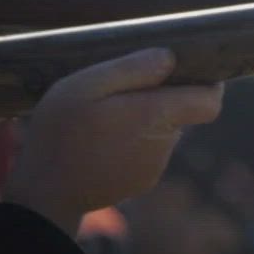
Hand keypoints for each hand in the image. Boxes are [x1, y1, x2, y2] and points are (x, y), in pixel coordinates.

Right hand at [3, 48, 223, 234]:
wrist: (43, 195)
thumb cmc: (61, 133)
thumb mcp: (86, 86)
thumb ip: (132, 69)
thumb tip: (169, 58)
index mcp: (158, 115)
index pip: (210, 100)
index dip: (207, 83)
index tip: (188, 70)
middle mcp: (165, 143)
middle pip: (180, 112)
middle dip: (160, 98)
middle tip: (120, 91)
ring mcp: (154, 167)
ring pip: (161, 131)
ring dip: (141, 121)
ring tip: (102, 117)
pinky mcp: (139, 182)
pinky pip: (146, 152)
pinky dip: (130, 143)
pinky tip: (98, 142)